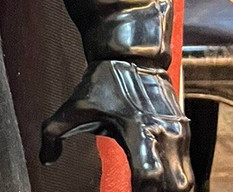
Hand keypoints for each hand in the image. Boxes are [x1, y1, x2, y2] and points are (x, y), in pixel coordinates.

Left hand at [41, 60, 192, 191]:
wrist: (132, 55)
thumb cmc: (104, 81)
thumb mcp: (74, 107)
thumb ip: (53, 134)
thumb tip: (46, 159)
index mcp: (136, 128)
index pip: (148, 174)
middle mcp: (163, 133)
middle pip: (175, 185)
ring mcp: (178, 133)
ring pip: (185, 179)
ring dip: (168, 189)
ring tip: (146, 190)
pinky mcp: (184, 131)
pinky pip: (186, 167)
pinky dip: (174, 180)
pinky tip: (157, 184)